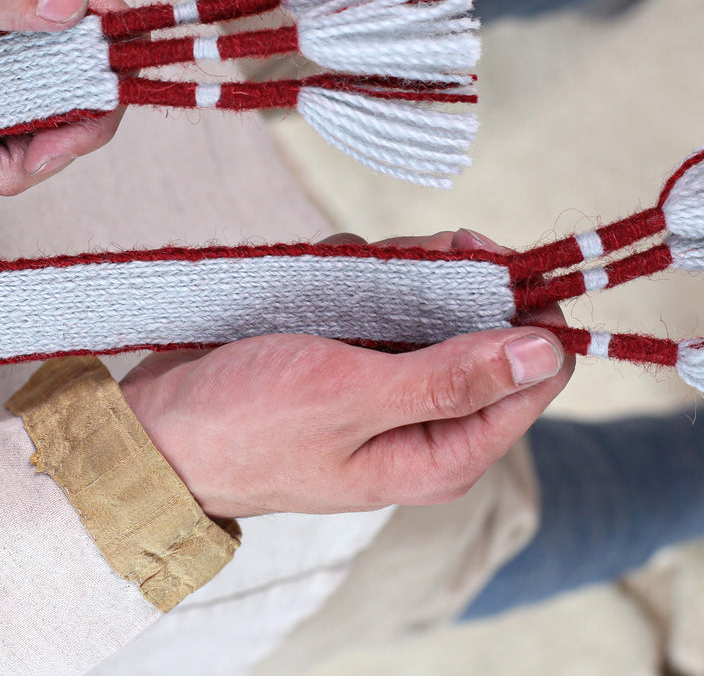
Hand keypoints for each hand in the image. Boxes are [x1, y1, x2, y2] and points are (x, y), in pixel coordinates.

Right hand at [119, 229, 572, 518]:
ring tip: (355, 264)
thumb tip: (545, 352)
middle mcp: (428, 425)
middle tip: (419, 248)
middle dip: (456, 280)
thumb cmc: (246, 426)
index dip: (526, 311)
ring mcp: (391, 390)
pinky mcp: (356, 362)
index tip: (485, 259)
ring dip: (405, 273)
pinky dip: (364, 278)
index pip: (536, 377)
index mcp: (444, 454)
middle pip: (489, 332)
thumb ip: (451, 376)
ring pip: (437, 307)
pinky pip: (387, 303)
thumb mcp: (353, 396)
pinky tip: (325, 276)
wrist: (158, 429)